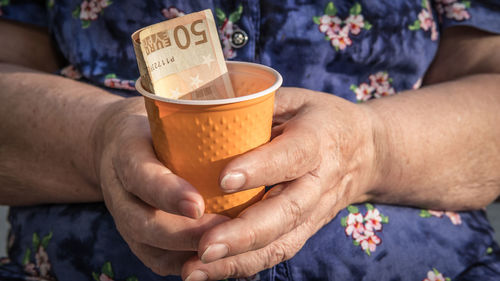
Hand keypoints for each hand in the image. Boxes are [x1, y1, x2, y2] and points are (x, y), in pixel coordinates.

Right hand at [92, 97, 229, 274]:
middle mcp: (121, 193)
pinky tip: (222, 261)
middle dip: (186, 235)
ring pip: (154, 251)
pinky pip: (162, 262)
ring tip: (231, 250)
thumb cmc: (157, 127)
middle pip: (145, 224)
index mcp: (127, 153)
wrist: (123, 149)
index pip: (141, 175)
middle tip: (227, 231)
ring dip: (193, 256)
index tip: (197, 204)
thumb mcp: (166, 112)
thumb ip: (198, 116)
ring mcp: (128, 221)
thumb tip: (254, 109)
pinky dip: (192, 266)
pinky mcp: (141, 241)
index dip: (168, 193)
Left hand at [181, 88, 380, 279]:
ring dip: (238, 260)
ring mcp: (316, 212)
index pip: (293, 156)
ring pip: (281, 242)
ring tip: (195, 270)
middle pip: (286, 212)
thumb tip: (207, 108)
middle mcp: (320, 182)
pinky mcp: (307, 230)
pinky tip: (210, 273)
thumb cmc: (320, 119)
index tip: (224, 178)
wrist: (367, 152)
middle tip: (205, 246)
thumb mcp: (297, 99)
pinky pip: (278, 252)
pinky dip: (244, 267)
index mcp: (318, 140)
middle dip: (244, 233)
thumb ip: (259, 104)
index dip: (262, 168)